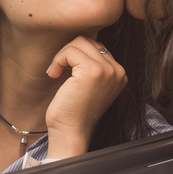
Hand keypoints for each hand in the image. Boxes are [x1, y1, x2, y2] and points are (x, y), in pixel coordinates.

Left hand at [44, 36, 126, 158]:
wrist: (71, 132)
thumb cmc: (74, 112)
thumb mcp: (89, 85)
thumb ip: (92, 66)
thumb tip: (78, 41)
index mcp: (119, 74)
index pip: (96, 47)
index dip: (76, 55)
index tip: (66, 72)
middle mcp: (118, 71)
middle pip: (88, 41)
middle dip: (69, 52)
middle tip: (58, 71)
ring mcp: (107, 70)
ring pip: (79, 42)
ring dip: (62, 55)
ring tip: (56, 72)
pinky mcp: (93, 71)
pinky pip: (70, 50)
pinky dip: (58, 60)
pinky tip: (53, 74)